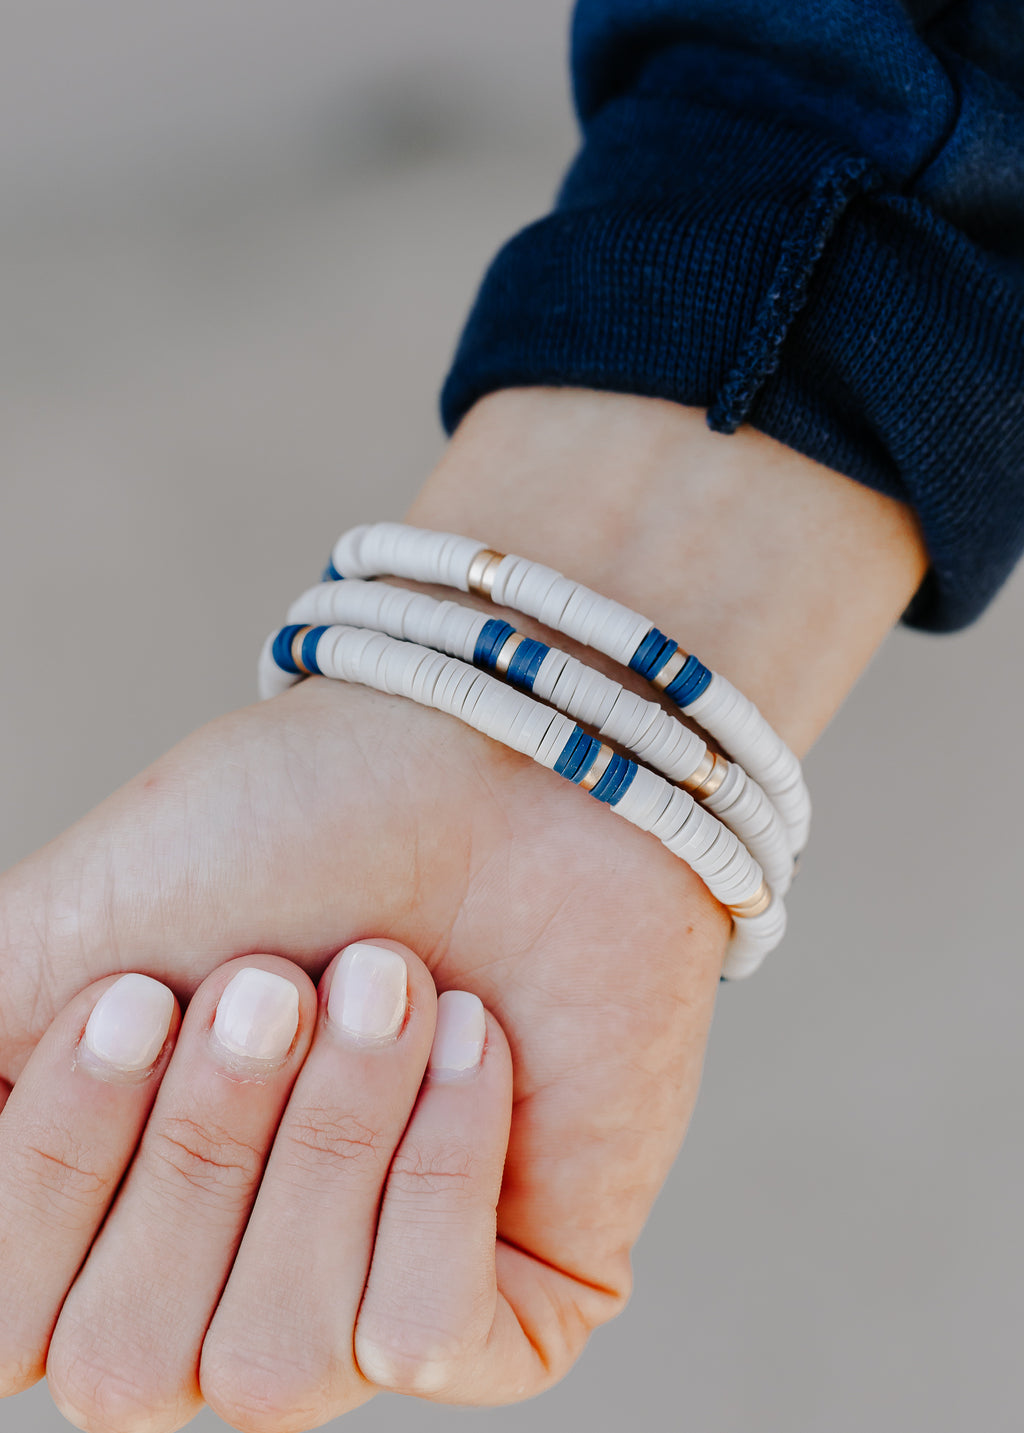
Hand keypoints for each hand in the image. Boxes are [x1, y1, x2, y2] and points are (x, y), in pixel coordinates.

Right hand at [0, 667, 725, 1429]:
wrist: (502, 768)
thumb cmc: (294, 830)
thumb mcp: (78, 928)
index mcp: (105, 1212)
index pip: (7, 1323)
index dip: (60, 1168)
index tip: (136, 997)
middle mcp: (218, 1291)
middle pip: (126, 1365)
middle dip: (208, 1137)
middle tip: (278, 979)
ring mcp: (359, 1311)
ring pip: (275, 1363)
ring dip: (332, 1132)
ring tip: (390, 979)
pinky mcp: (504, 1312)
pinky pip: (423, 1335)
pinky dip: (440, 1165)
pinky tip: (473, 1040)